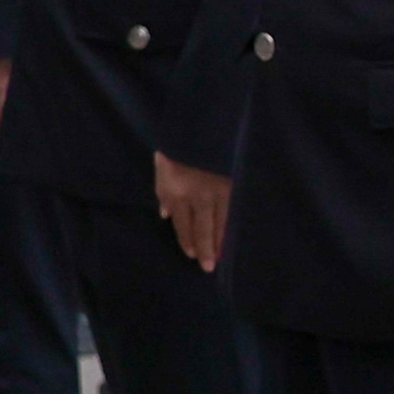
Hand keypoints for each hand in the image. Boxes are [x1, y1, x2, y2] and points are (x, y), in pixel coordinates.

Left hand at [153, 154, 230, 271]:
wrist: (198, 127)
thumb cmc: (176, 151)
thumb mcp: (162, 171)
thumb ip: (164, 195)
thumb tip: (166, 216)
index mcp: (176, 193)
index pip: (183, 224)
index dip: (187, 241)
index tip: (192, 255)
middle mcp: (196, 196)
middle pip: (203, 228)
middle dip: (206, 249)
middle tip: (209, 267)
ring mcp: (216, 190)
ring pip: (220, 221)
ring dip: (221, 240)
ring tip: (223, 255)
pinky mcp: (231, 183)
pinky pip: (231, 208)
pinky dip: (231, 222)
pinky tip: (232, 231)